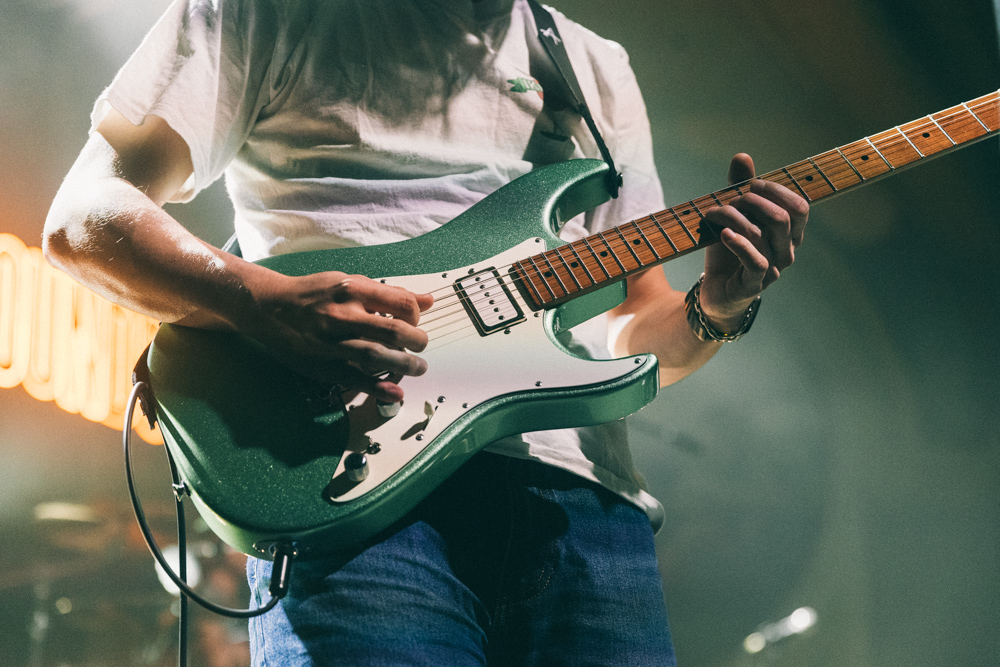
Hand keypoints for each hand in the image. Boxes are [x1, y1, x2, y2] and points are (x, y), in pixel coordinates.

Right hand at [237, 269, 433, 402]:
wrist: (270, 306)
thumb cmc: (314, 293)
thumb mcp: (351, 282)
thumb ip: (390, 293)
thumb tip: (428, 300)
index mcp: (353, 290)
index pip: (402, 305)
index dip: (416, 317)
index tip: (414, 323)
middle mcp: (343, 314)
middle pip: (394, 332)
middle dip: (417, 342)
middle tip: (421, 346)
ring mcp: (332, 341)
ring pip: (377, 356)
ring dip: (405, 365)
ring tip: (418, 368)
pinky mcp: (323, 364)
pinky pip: (355, 378)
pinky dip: (379, 388)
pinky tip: (396, 393)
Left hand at [699, 153, 808, 330]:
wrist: (714, 292)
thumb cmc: (727, 251)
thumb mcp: (732, 216)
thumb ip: (739, 187)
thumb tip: (742, 156)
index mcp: (789, 234)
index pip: (799, 207)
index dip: (776, 190)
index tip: (751, 183)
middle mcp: (786, 252)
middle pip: (782, 218)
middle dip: (753, 201)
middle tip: (730, 198)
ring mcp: (772, 270)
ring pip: (762, 235)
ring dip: (734, 217)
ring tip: (714, 213)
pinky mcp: (753, 285)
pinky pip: (754, 261)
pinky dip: (738, 243)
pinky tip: (723, 234)